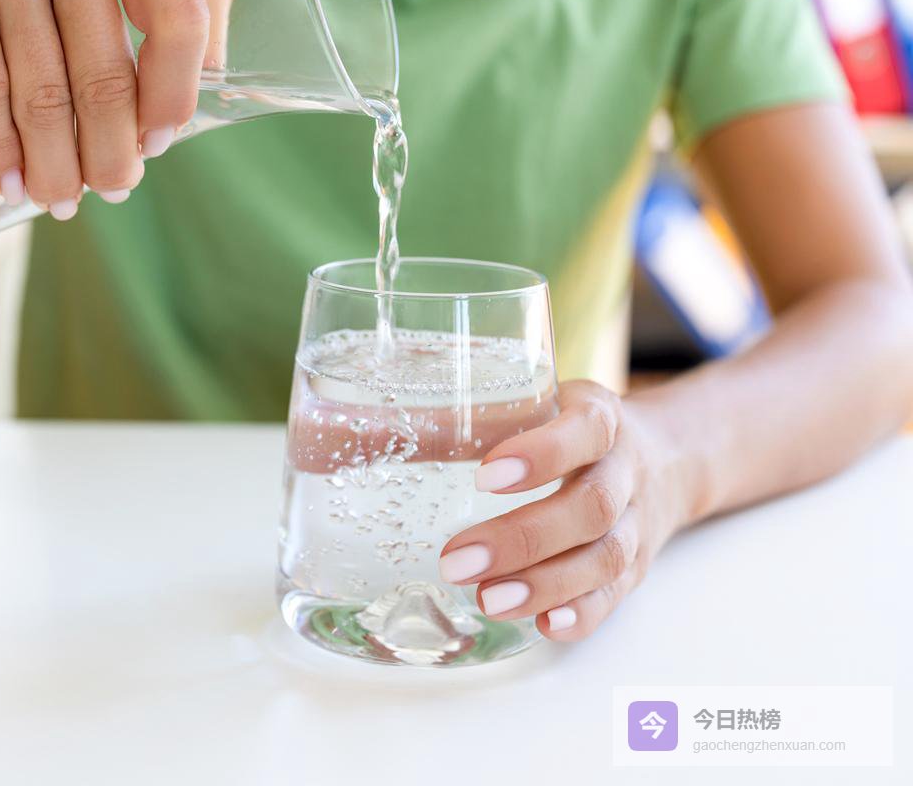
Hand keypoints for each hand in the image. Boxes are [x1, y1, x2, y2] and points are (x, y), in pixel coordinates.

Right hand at [0, 0, 209, 217]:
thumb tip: (210, 78)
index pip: (177, 21)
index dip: (172, 94)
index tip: (158, 142)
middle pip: (103, 73)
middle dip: (108, 150)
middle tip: (113, 188)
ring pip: (39, 87)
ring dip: (51, 161)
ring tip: (60, 200)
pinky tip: (5, 178)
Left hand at [438, 380, 690, 640]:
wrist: (672, 458)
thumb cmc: (571, 428)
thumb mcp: (533, 404)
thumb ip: (465, 420)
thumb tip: (359, 433)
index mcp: (601, 418)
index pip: (584, 431)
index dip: (542, 455)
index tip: (485, 477)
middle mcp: (626, 471)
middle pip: (591, 508)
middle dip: (523, 538)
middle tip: (457, 561)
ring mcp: (637, 524)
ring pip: (605, 559)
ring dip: (545, 585)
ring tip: (487, 601)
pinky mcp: (636, 569)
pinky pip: (616, 597)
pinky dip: (581, 615)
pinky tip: (542, 626)